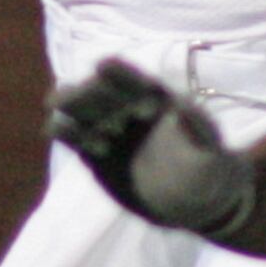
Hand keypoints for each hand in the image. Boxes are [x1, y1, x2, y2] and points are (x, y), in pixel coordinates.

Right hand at [53, 59, 256, 238]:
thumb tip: (184, 104)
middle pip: (102, 93)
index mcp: (154, 98)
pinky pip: (74, 138)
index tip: (103, 66)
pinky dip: (64, 131)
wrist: (193, 200)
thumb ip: (198, 127)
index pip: (134, 80)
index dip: (119, 73)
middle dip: (87, 91)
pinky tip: (56, 129)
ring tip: (55, 106)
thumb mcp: (210, 146)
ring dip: (69, 106)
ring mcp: (108, 129)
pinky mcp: (93, 153)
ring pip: (82, 111)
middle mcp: (127, 108)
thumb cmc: (207, 166)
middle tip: (70, 93)